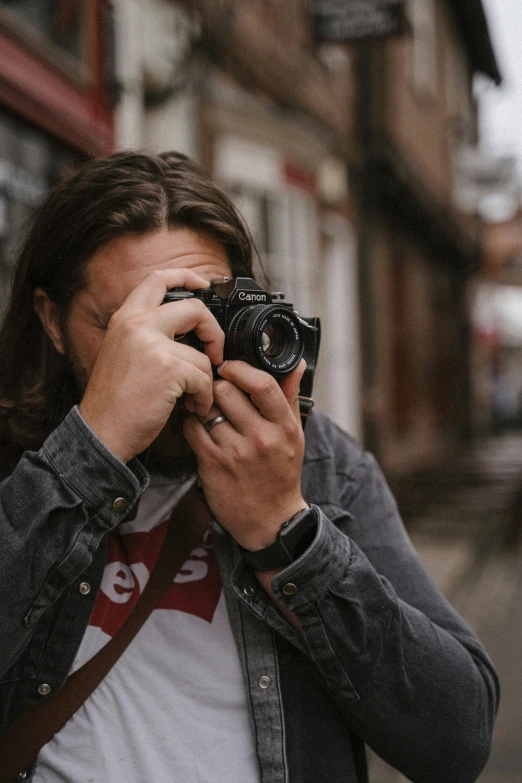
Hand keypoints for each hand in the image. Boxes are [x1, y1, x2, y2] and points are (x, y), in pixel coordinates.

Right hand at [79, 269, 223, 462]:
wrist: (101, 432)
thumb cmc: (115, 402)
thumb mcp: (123, 353)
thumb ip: (148, 334)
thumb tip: (187, 330)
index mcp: (125, 318)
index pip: (158, 279)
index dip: (186, 276)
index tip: (204, 284)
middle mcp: (136, 324)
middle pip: (194, 308)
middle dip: (214, 332)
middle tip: (215, 354)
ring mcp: (152, 344)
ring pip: (202, 354)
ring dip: (206, 380)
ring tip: (194, 397)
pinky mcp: (168, 368)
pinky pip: (204, 378)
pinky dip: (204, 397)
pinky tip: (193, 407)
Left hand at [183, 359, 307, 549]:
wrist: (269, 521)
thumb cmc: (280, 473)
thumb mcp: (294, 435)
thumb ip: (289, 398)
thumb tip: (295, 365)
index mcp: (284, 427)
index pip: (262, 384)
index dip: (240, 368)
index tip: (230, 367)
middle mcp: (261, 438)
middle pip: (226, 391)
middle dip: (218, 387)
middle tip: (217, 392)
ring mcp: (235, 452)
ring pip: (206, 408)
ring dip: (204, 406)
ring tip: (209, 411)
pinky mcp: (212, 465)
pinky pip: (192, 429)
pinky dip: (192, 424)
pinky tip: (201, 429)